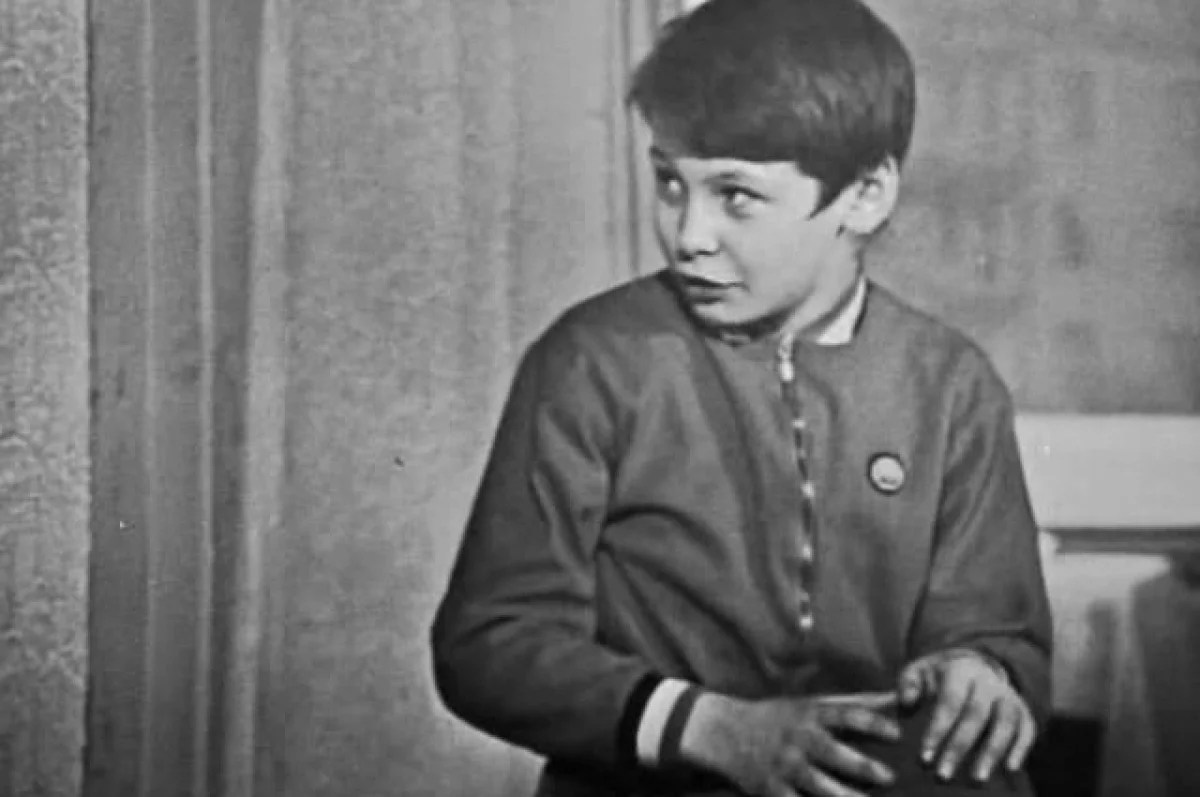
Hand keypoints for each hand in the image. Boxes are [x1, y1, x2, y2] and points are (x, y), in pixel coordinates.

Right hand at [679, 691, 901, 796]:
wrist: (723, 733)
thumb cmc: (774, 717)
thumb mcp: (806, 705)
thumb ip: (846, 706)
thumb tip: (890, 701)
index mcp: (807, 714)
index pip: (845, 714)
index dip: (872, 723)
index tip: (897, 734)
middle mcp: (797, 739)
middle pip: (833, 753)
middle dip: (862, 766)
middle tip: (889, 777)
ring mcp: (783, 766)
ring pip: (819, 786)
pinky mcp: (771, 790)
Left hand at [898, 648, 1035, 782]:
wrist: (973, 665)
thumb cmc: (938, 677)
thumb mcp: (919, 671)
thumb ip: (908, 684)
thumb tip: (906, 702)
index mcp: (960, 670)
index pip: (950, 701)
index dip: (938, 730)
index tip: (925, 757)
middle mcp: (988, 681)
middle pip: (976, 714)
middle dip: (959, 747)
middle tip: (943, 775)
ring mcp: (1008, 695)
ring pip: (1005, 723)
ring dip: (992, 752)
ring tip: (977, 779)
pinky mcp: (1023, 710)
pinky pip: (1028, 729)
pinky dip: (1021, 748)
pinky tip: (1010, 769)